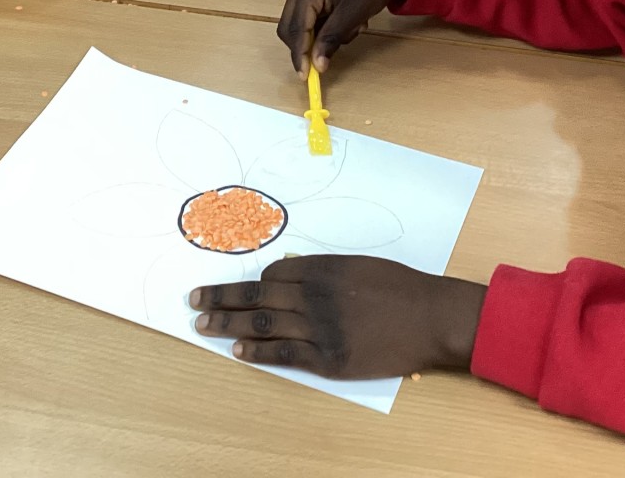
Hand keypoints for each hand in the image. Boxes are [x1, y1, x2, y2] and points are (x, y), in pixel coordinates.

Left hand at [191, 255, 486, 378]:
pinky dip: (257, 352)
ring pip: (262, 326)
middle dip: (221, 298)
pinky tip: (237, 351)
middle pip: (256, 298)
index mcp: (322, 270)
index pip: (271, 276)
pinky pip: (284, 354)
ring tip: (203, 324)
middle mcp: (315, 297)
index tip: (239, 289)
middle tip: (194, 300)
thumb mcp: (359, 265)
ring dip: (227, 324)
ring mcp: (320, 330)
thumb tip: (290, 271)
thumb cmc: (399, 287)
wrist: (431, 318)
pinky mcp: (329, 360)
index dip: (253, 284)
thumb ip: (323, 269)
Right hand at [277, 0, 415, 76]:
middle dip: (310, 44)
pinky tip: (351, 21)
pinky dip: (329, 27)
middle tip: (330, 54)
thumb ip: (331, 39)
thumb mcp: (353, 14)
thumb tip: (317, 65)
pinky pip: (314, 19)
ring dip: (324, 35)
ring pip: (304, 26)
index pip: (296, 29)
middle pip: (292, 28)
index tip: (306, 76)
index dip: (299, 54)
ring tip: (352, 27)